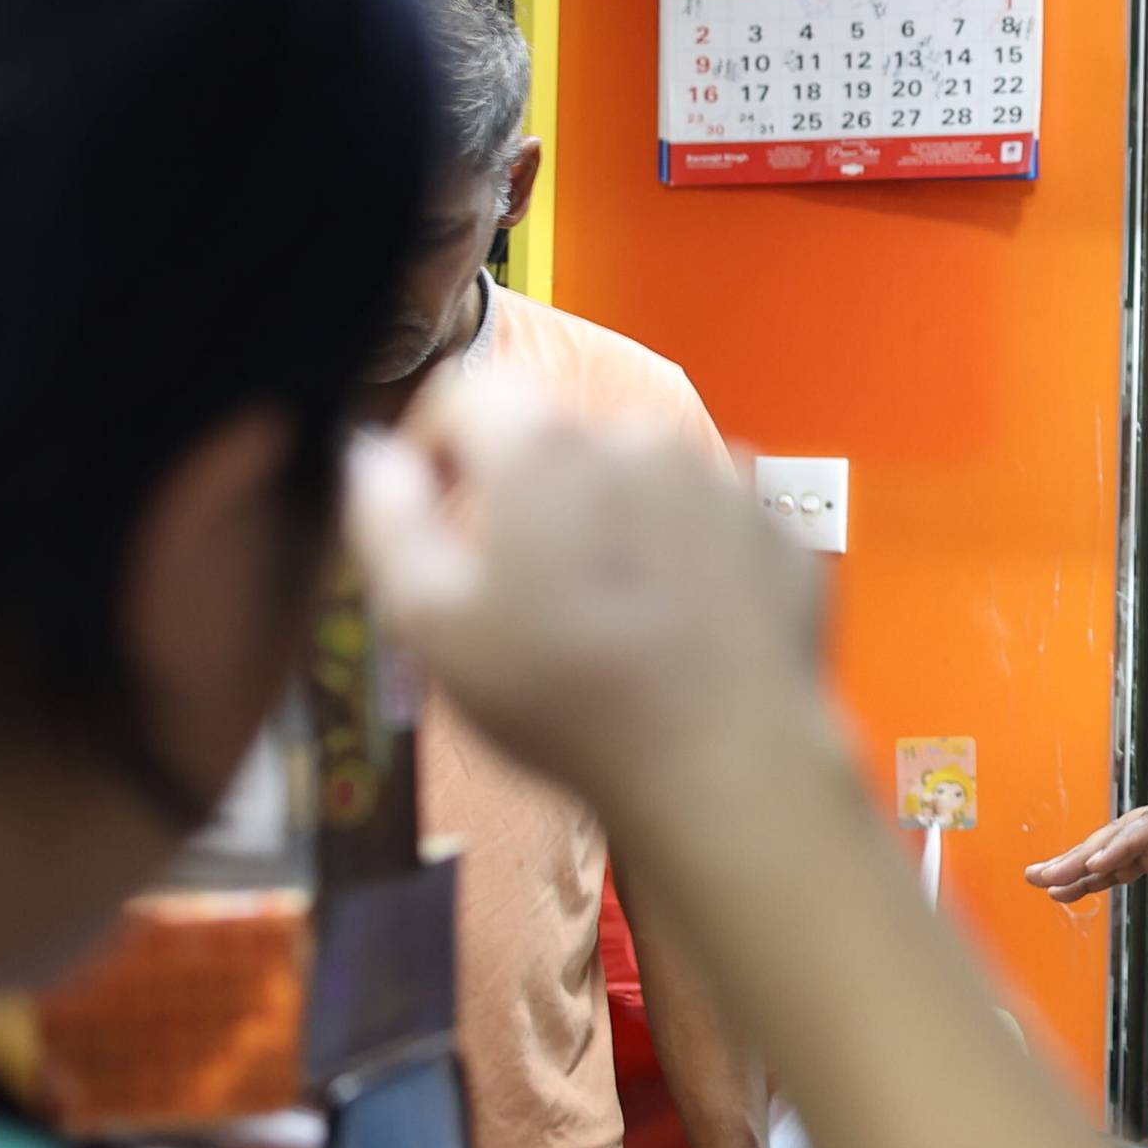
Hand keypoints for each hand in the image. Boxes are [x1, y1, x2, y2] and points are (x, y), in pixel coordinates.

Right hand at [349, 366, 828, 806]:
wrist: (718, 757)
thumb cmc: (558, 693)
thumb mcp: (429, 620)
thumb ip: (387, 517)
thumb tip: (373, 454)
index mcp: (547, 446)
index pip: (471, 390)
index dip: (433, 439)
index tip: (429, 502)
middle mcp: (642, 438)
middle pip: (559, 437)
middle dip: (526, 489)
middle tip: (516, 585)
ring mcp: (722, 480)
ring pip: (637, 476)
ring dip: (606, 518)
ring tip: (598, 612)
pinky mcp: (774, 527)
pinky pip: (705, 518)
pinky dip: (679, 551)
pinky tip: (669, 620)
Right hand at [1027, 765, 1147, 906]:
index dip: (1126, 844)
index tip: (1096, 865)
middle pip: (1121, 834)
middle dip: (1082, 855)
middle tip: (1042, 876)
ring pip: (1114, 847)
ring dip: (1078, 865)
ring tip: (1039, 883)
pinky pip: (1124, 863)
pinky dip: (1097, 877)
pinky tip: (1068, 892)